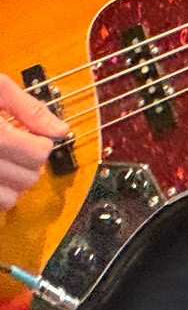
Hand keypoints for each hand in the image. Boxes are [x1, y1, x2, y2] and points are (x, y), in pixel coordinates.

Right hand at [0, 74, 65, 210]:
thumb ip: (28, 108)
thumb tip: (60, 131)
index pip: (37, 154)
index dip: (40, 145)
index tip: (31, 137)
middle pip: (28, 179)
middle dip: (29, 165)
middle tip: (16, 150)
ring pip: (8, 201)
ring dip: (12, 185)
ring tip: (2, 165)